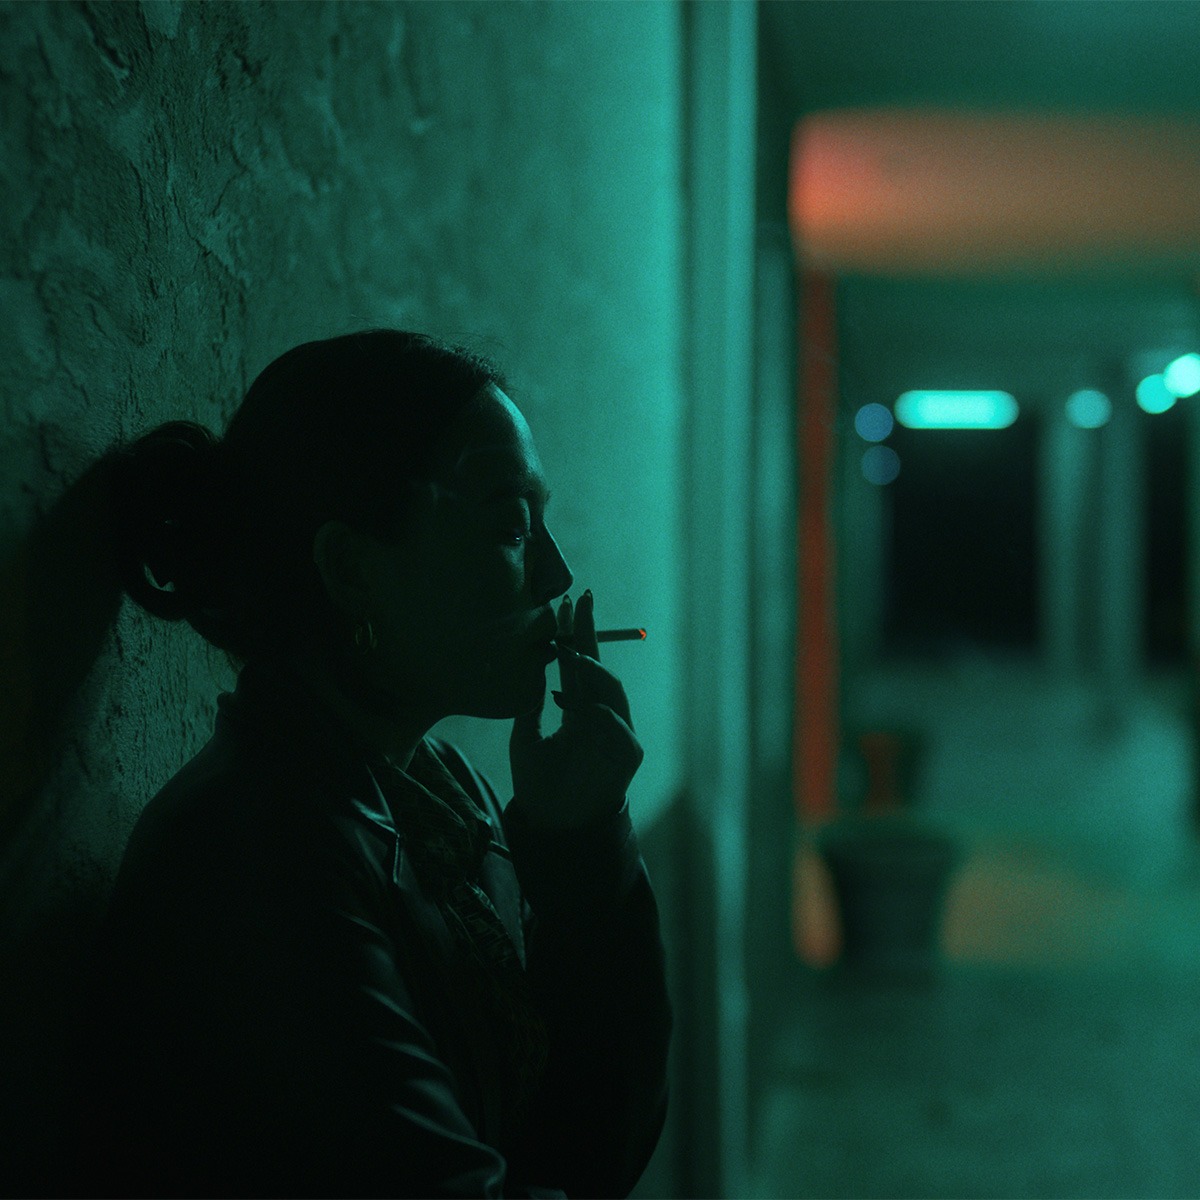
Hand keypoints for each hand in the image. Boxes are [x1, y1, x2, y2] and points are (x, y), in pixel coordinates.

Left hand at [509, 590, 643, 828]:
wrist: (551, 824)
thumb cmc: (539, 784)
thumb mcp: (525, 738)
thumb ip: (531, 706)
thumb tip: (529, 668)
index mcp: (579, 710)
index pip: (579, 666)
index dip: (575, 636)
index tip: (568, 604)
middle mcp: (601, 716)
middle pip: (599, 668)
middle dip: (591, 635)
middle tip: (581, 602)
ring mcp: (618, 734)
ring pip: (613, 691)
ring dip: (592, 670)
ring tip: (569, 654)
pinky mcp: (628, 755)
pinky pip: (617, 726)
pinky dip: (597, 714)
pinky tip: (572, 707)